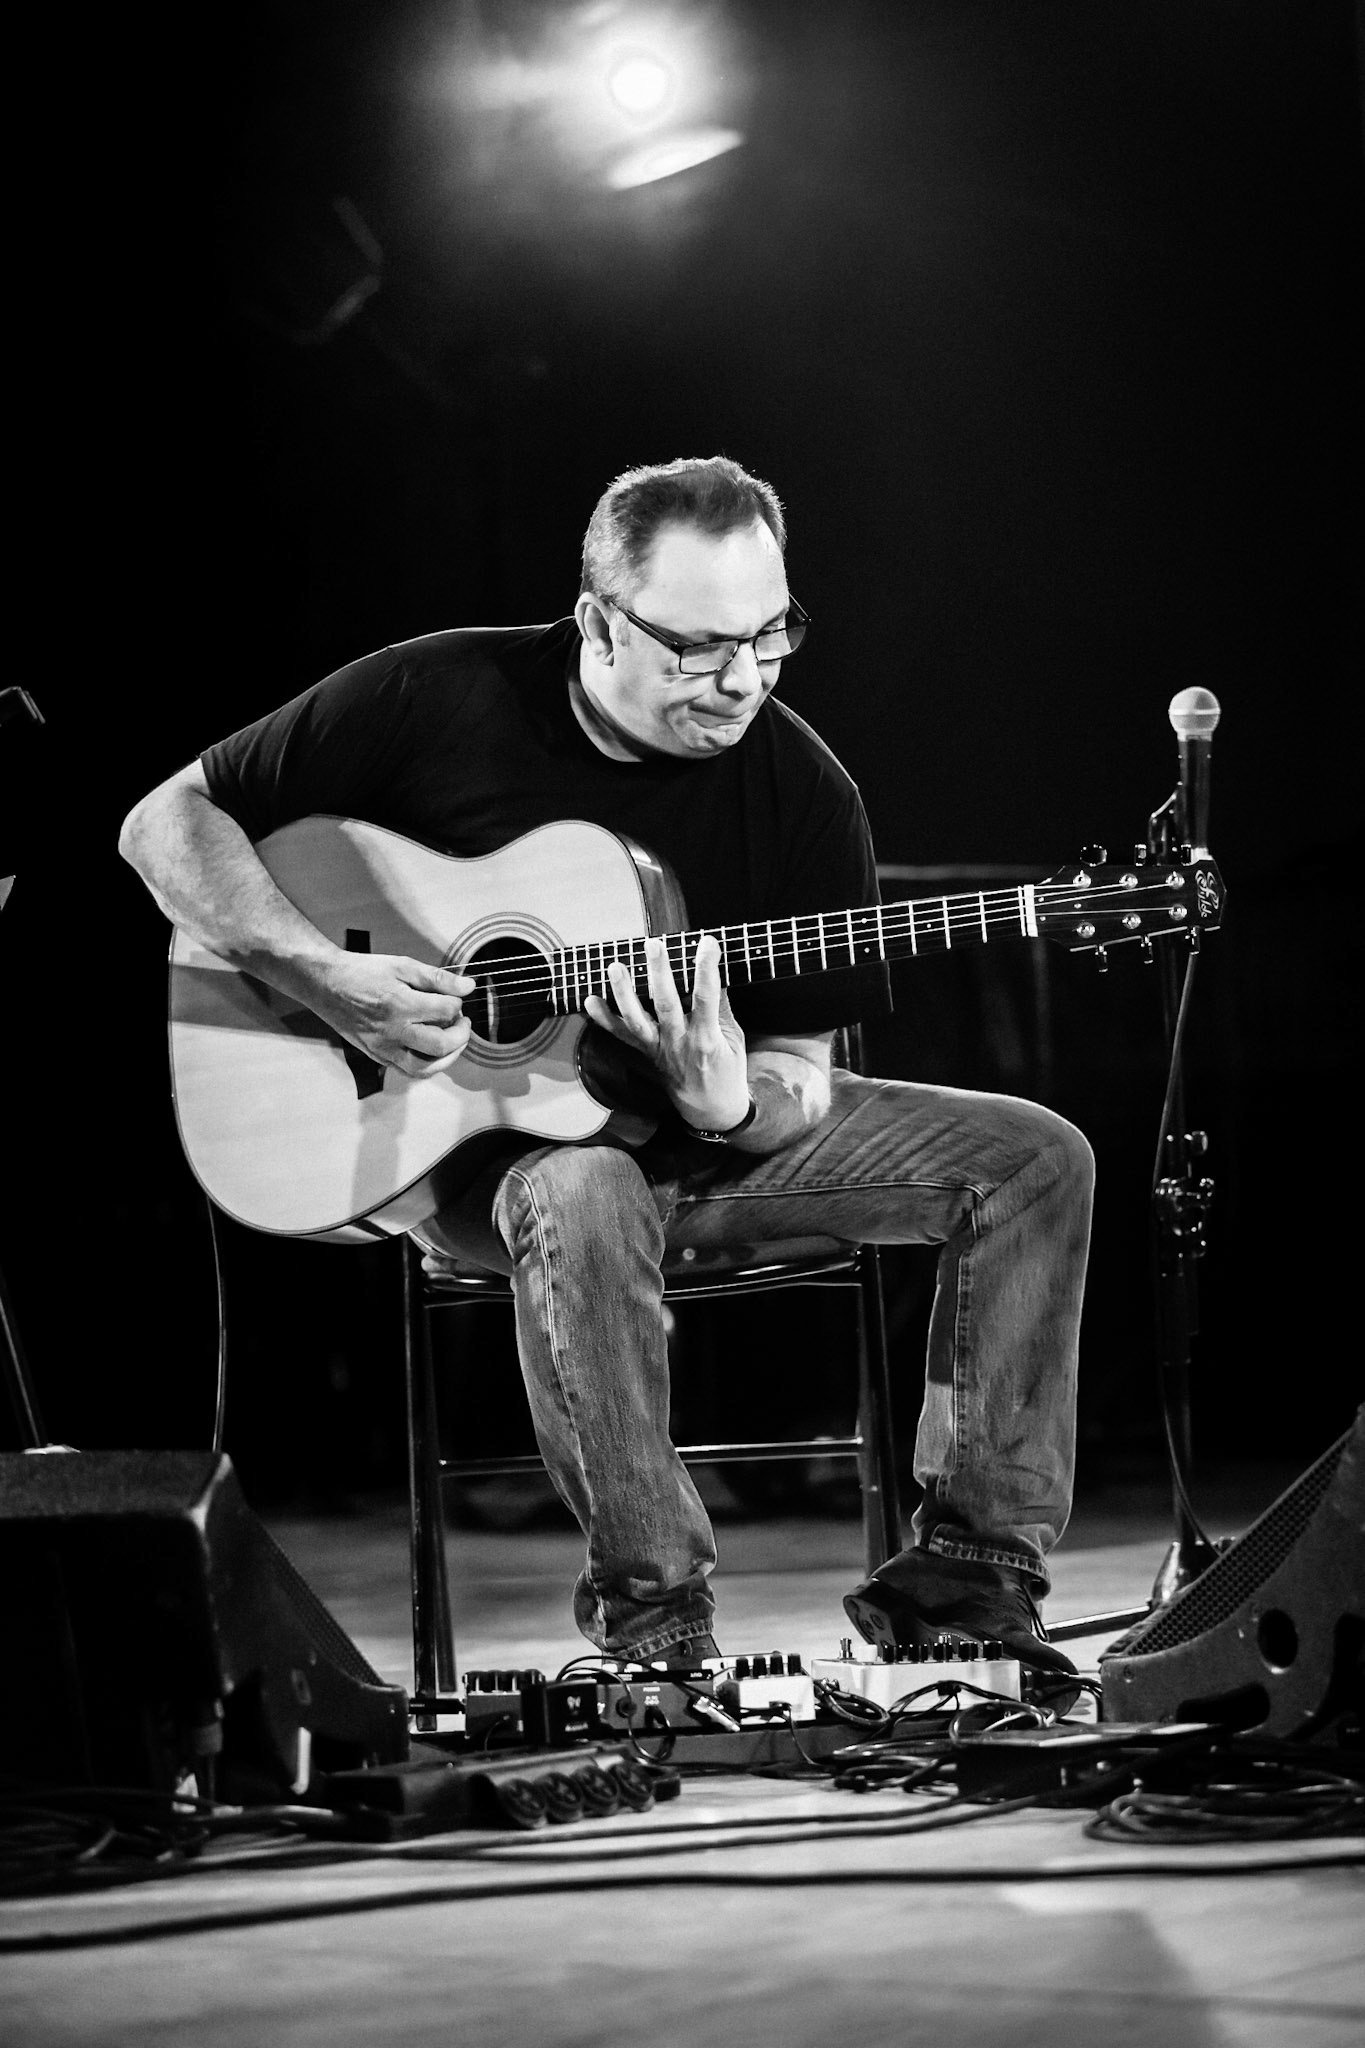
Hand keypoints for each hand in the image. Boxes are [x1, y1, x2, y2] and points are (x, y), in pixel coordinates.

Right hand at [313, 952, 475, 1078]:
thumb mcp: (402, 965)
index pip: (446, 1011)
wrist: (326, 984)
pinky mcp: (376, 1056)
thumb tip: (467, 987)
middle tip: (461, 1022)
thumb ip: (437, 978)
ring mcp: (382, 1048)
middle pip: (441, 1046)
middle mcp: (391, 1031)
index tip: (455, 998)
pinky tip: (431, 1049)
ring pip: (426, 1068)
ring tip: (452, 1040)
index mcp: (399, 1004)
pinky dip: (427, 1064)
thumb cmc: (362, 972)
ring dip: (448, 1057)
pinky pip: (408, 1071)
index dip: (458, 1004)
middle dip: (461, 1035)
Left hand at [584, 932, 749, 1131]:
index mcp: (707, 1038)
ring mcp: (658, 1048)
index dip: (706, 969)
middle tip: (654, 945)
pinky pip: (622, 1036)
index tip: (708, 943)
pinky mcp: (646, 1053)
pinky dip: (604, 1019)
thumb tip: (715, 970)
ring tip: (615, 966)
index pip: (707, 998)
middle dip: (659, 974)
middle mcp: (679, 1042)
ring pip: (637, 1020)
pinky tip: (589, 1000)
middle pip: (666, 1005)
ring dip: (623, 993)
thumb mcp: (734, 1038)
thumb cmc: (726, 1071)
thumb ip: (723, 1005)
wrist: (710, 1109)